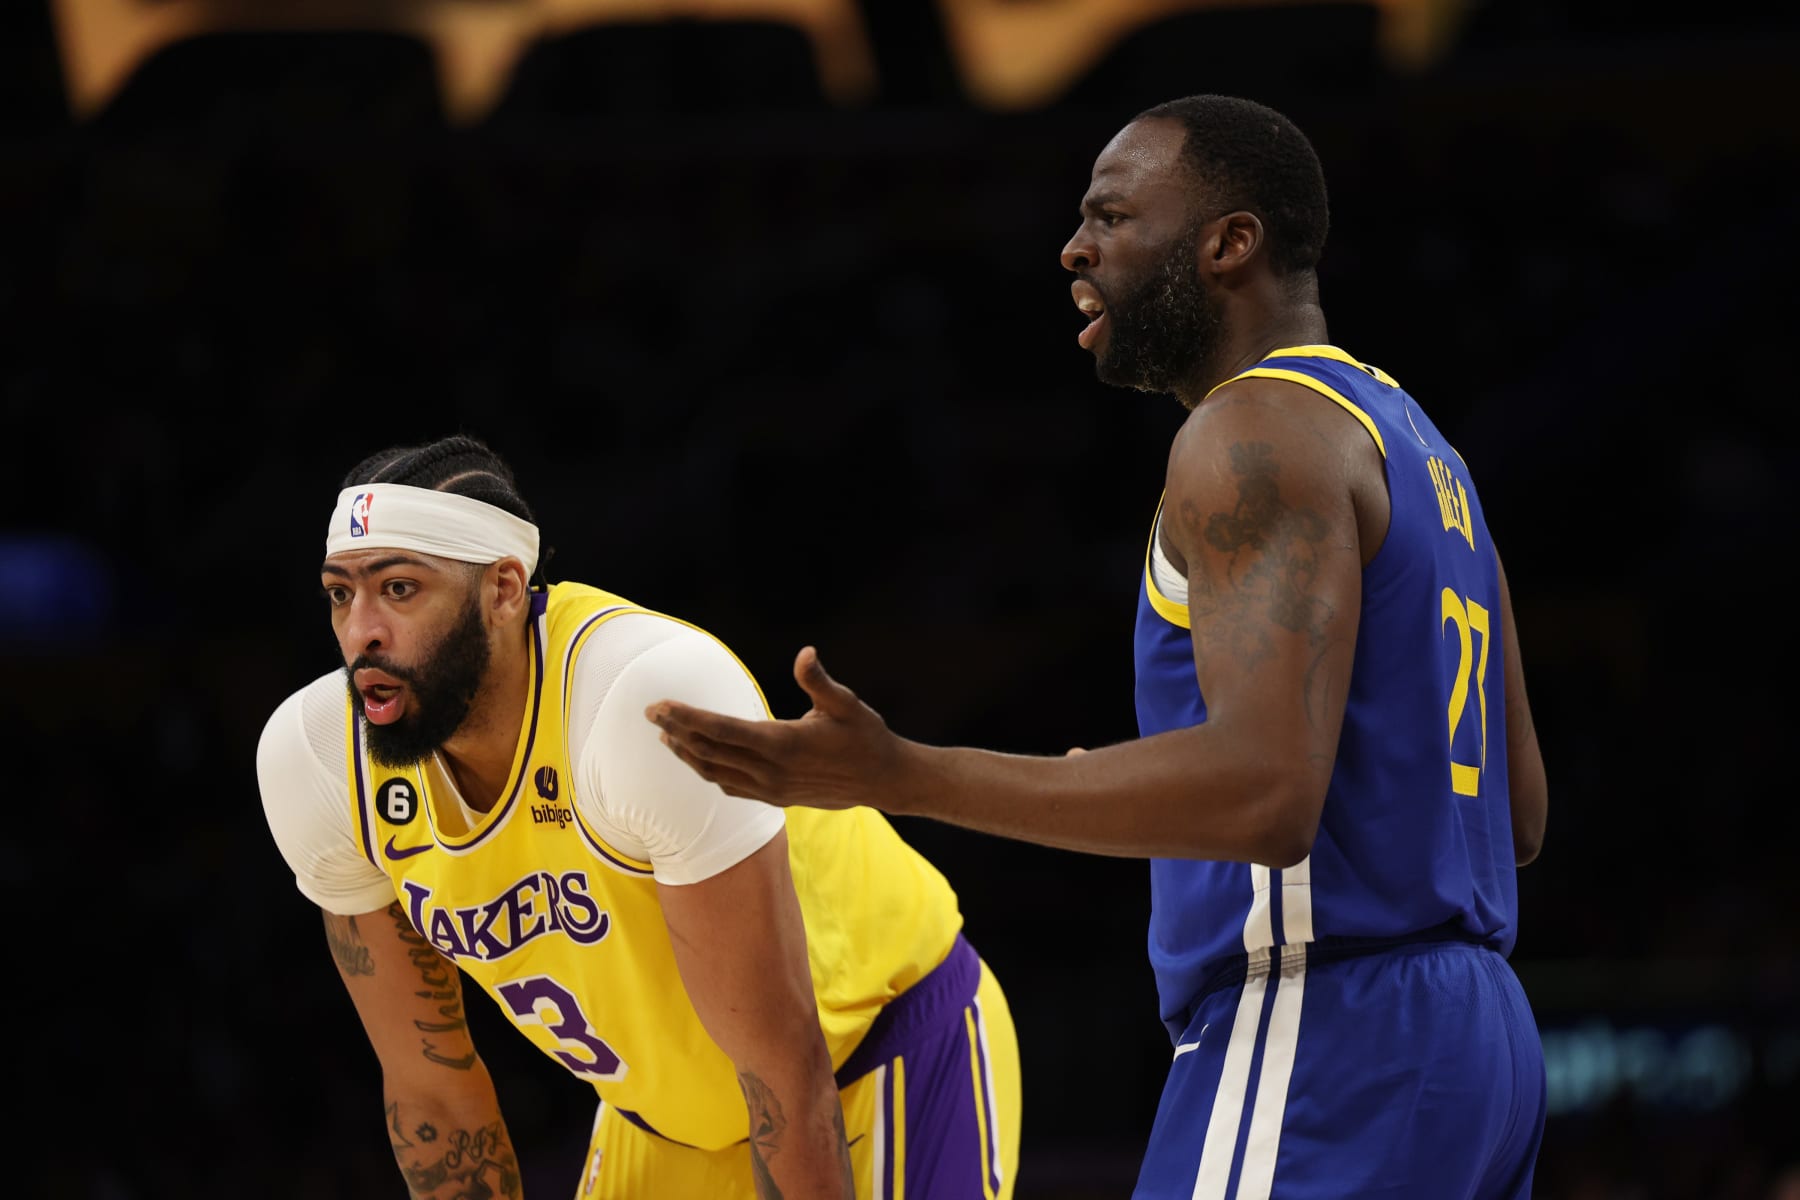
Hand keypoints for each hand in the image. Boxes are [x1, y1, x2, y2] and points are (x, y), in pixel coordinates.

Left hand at [646, 646, 907, 811]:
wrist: (885, 780)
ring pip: (716, 773)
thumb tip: (806, 654)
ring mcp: (772, 790)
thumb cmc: (867, 736)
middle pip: (710, 752)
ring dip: (688, 755)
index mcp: (783, 744)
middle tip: (651, 713)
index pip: (721, 730)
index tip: (660, 705)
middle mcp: (771, 771)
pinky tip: (700, 762)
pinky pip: (732, 788)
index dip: (687, 717)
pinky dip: (710, 773)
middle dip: (677, 731)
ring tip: (667, 736)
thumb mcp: (847, 704)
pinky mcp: (777, 800)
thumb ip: (819, 681)